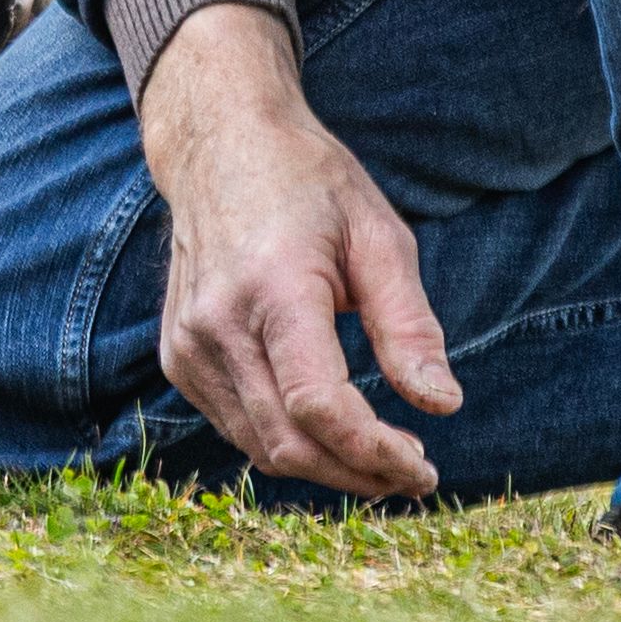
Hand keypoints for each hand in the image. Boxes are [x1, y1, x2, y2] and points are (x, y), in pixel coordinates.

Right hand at [136, 5, 456, 499]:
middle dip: (358, 474)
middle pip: (289, 443)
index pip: (318, 406)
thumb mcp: (379, 237)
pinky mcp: (178, 357)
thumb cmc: (310, 185)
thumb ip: (408, 325)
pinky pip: (237, 426)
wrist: (219, 146)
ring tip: (382, 458)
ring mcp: (188, 345)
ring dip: (326, 468)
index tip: (425, 468)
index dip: (374, 452)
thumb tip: (442, 405)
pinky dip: (287, 442)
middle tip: (414, 474)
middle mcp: (217, 324)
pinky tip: (329, 428)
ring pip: (260, 448)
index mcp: (273, 288)